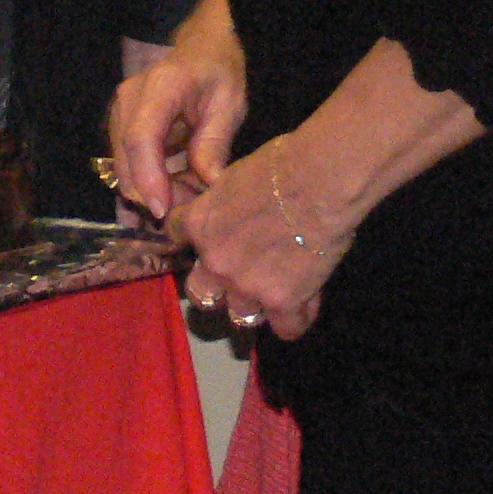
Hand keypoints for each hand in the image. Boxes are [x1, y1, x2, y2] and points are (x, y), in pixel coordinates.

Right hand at [106, 0, 244, 220]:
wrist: (201, 47)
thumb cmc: (218, 72)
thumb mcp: (230, 105)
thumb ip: (215, 144)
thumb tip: (207, 187)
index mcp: (162, 87)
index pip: (141, 138)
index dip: (148, 178)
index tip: (164, 211)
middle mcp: (130, 97)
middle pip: (126, 158)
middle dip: (154, 193)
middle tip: (190, 207)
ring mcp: (120, 110)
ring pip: (122, 166)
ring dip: (150, 190)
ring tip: (187, 192)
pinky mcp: (119, 124)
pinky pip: (126, 162)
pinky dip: (147, 181)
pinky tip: (174, 183)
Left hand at [167, 134, 352, 343]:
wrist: (317, 181)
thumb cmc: (280, 164)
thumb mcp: (234, 176)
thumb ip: (223, 203)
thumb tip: (232, 208)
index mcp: (201, 224)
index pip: (176, 236)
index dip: (195, 238)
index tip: (209, 236)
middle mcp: (216, 262)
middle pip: (200, 293)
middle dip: (217, 287)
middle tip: (241, 274)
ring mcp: (247, 287)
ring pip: (240, 315)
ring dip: (256, 304)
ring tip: (277, 289)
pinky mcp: (282, 303)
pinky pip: (286, 329)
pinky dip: (296, 319)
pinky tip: (305, 304)